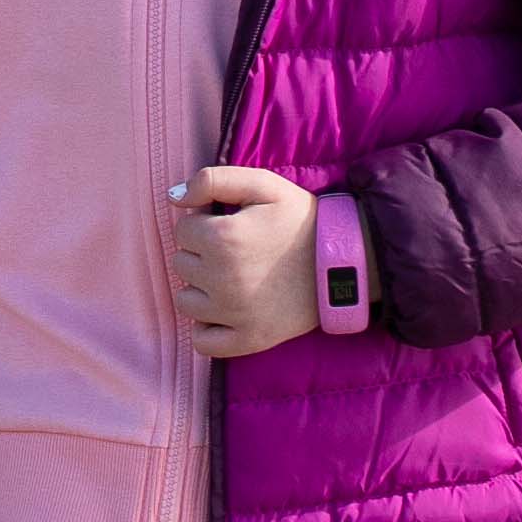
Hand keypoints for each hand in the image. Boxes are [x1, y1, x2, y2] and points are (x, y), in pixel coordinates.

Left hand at [171, 166, 321, 358]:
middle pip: (182, 264)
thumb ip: (214, 179)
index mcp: (222, 238)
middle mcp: (222, 279)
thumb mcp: (264, 185)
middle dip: (202, 254)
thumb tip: (174, 197)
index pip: (183, 230)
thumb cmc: (303, 220)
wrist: (347, 261)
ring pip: (186, 301)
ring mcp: (234, 314)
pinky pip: (202, 342)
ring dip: (201, 289)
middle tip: (237, 250)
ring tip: (233, 277)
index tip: (230, 225)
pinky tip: (225, 311)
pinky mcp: (249, 339)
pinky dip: (207, 329)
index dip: (204, 224)